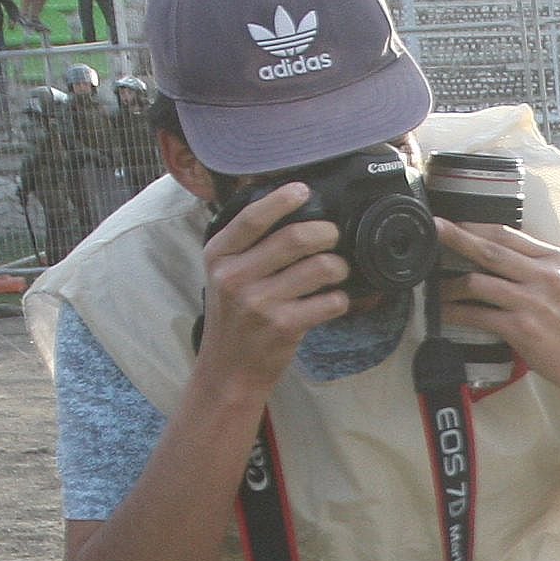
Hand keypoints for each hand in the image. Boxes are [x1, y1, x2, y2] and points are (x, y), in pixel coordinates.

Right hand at [186, 180, 351, 404]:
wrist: (228, 369)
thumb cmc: (232, 317)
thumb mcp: (223, 274)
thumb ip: (245, 244)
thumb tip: (285, 206)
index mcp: (218, 256)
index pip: (253, 217)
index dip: (283, 199)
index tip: (304, 190)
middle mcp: (235, 277)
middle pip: (296, 238)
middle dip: (326, 232)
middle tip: (333, 235)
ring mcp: (260, 303)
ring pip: (320, 267)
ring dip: (339, 265)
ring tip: (337, 269)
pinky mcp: (284, 326)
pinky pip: (330, 301)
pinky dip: (341, 298)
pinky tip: (333, 299)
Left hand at [433, 218, 559, 418]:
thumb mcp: (559, 285)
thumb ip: (531, 267)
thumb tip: (490, 255)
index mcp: (552, 259)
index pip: (507, 233)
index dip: (475, 226)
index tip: (453, 222)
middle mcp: (544, 275)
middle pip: (490, 249)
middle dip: (457, 237)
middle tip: (434, 228)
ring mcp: (532, 301)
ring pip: (478, 282)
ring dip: (449, 285)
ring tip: (434, 288)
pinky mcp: (521, 327)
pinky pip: (478, 314)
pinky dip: (456, 313)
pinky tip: (444, 313)